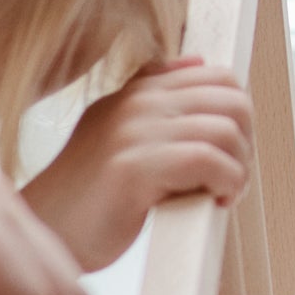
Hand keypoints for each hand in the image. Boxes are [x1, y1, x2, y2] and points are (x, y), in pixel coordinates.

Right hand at [21, 57, 257, 272]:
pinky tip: (215, 203)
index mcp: (138, 92)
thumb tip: (197, 62)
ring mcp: (133, 131)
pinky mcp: (133, 167)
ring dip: (238, 170)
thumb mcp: (120, 133)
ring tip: (221, 194)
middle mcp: (137, 103)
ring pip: (226, 131)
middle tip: (230, 179)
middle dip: (245, 144)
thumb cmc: (93, 198)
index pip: (220, 78)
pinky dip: (227, 185)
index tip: (226, 156)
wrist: (49, 232)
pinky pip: (208, 161)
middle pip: (233, 101)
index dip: (238, 119)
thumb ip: (156, 97)